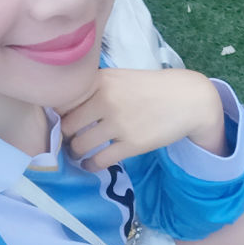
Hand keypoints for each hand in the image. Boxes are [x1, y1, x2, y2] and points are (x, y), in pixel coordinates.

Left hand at [57, 68, 227, 171]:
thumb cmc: (150, 88)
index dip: (56, 114)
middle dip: (63, 136)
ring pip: (79, 145)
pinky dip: (89, 165)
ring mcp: (118, 123)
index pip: (62, 101)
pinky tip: (90, 164)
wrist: (187, 99)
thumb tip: (63, 108)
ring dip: (74, 152)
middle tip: (66, 140)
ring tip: (77, 153)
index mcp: (100, 81)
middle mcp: (106, 100)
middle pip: (66, 125)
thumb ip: (94, 88)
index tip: (58, 121)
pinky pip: (99, 160)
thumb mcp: (120, 78)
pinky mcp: (131, 144)